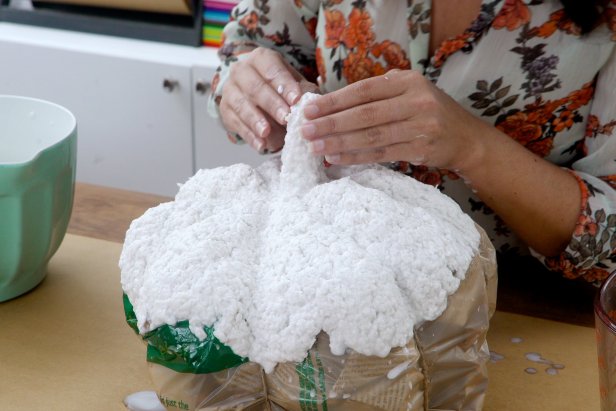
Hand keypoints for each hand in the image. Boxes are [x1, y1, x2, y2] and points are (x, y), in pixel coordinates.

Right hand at [219, 47, 318, 152]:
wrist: (260, 99)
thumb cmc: (282, 90)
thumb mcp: (296, 86)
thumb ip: (303, 91)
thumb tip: (305, 102)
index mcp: (261, 58)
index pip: (272, 70)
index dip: (284, 85)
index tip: (296, 100)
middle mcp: (241, 70)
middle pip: (255, 87)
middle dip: (271, 104)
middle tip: (285, 118)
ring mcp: (230, 90)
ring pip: (241, 105)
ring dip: (255, 120)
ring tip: (266, 132)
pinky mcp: (225, 109)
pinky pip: (236, 123)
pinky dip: (249, 135)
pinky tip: (260, 145)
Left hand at [300, 69, 486, 174]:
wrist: (466, 138)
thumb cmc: (428, 113)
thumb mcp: (409, 92)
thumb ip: (378, 94)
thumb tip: (331, 106)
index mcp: (408, 81)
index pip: (363, 91)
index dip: (334, 101)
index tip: (310, 110)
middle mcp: (416, 100)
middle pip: (364, 114)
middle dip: (331, 124)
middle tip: (305, 131)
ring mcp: (420, 126)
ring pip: (370, 136)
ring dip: (339, 143)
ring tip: (315, 147)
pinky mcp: (420, 149)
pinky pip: (380, 154)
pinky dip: (355, 157)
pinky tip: (336, 158)